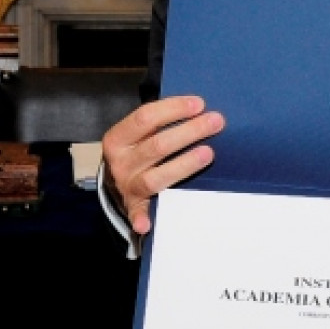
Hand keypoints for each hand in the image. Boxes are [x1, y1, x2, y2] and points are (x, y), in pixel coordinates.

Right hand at [101, 95, 223, 234]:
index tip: (200, 104)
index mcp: (117, 138)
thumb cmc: (134, 151)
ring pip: (156, 177)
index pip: (145, 117)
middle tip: (216, 122)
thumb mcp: (136, 134)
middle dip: (190, 131)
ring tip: (208, 153)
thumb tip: (198, 108)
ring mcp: (127, 186)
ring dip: (183, 165)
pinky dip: (140, 219)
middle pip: (157, 145)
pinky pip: (137, 214)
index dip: (174, 108)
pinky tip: (147, 225)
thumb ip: (158, 123)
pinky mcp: (134, 207)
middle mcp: (120, 162)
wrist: (113, 184)